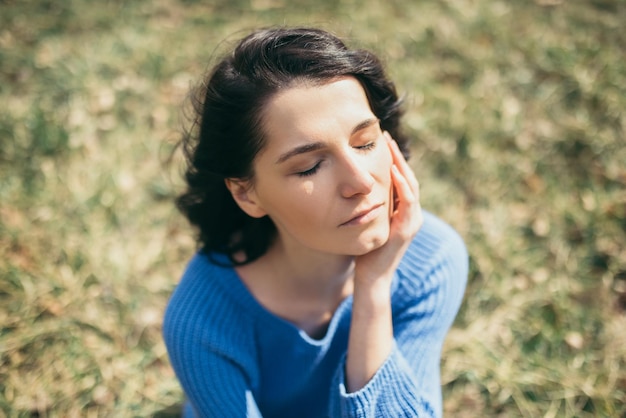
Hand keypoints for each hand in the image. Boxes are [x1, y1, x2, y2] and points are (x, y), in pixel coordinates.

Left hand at [354, 132, 422, 284]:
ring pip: (411, 186)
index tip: (381, 141)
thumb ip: (367, 207)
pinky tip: (394, 172)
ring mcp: (411, 222)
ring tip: (390, 147)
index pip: (401, 179)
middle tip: (386, 136)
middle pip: (408, 177)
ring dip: (401, 165)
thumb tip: (352, 188)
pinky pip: (408, 203)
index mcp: (402, 212)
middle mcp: (411, 215)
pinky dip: (403, 186)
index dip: (393, 159)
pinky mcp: (406, 230)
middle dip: (397, 156)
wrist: (371, 278)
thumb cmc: (366, 253)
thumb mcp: (367, 223)